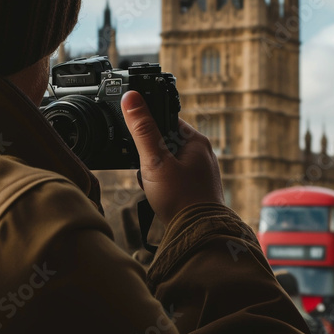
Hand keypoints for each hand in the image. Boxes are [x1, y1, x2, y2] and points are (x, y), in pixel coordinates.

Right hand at [121, 90, 223, 225]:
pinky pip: (172, 179)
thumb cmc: (181, 198)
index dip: (147, 130)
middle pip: (164, 143)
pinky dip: (162, 186)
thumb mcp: (155, 160)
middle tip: (147, 171)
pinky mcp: (197, 188)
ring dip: (154, 173)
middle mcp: (202, 154)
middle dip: (149, 157)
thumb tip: (131, 97)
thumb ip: (142, 129)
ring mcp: (201, 172)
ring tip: (154, 186)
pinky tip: (160, 196)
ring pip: (166, 163)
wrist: (198, 235)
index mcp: (196, 141)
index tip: (139, 144)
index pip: (166, 120)